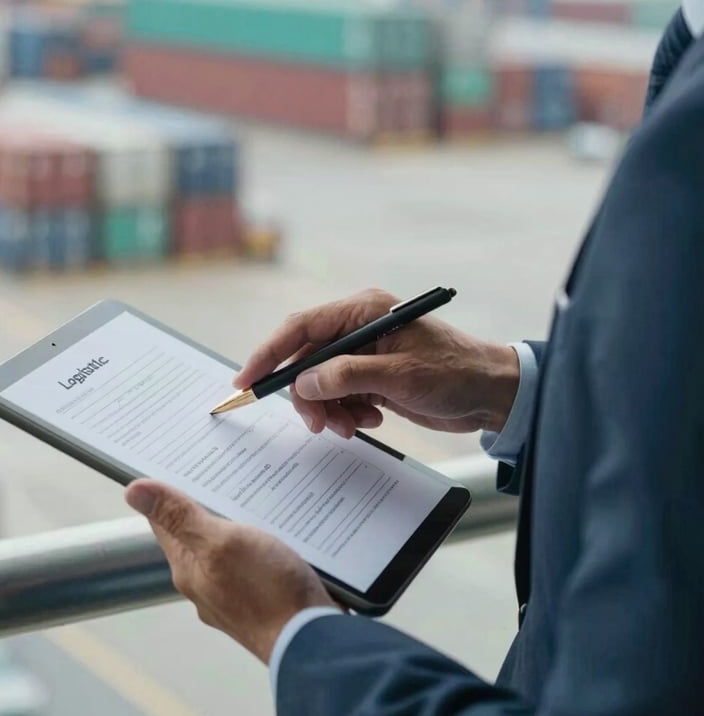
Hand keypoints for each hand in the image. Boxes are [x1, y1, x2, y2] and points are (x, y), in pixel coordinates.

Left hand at [125, 479, 339, 663]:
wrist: (313, 640)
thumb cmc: (267, 593)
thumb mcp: (221, 543)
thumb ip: (181, 517)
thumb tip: (133, 491)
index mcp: (188, 568)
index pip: (165, 522)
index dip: (166, 492)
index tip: (175, 463)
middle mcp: (206, 583)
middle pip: (196, 534)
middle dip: (205, 504)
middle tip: (219, 470)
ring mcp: (235, 594)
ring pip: (227, 547)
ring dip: (236, 523)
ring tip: (253, 494)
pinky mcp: (263, 597)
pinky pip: (254, 561)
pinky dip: (261, 541)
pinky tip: (278, 530)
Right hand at [234, 288, 518, 438]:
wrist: (491, 395)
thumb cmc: (454, 373)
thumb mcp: (399, 376)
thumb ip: (347, 376)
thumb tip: (303, 382)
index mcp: (364, 311)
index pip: (302, 327)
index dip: (270, 353)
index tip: (248, 381)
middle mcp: (361, 329)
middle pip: (308, 360)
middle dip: (308, 394)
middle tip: (318, 424)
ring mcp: (366, 355)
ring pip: (323, 383)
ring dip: (330, 409)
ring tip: (353, 426)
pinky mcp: (374, 378)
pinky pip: (342, 396)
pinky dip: (347, 413)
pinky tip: (370, 421)